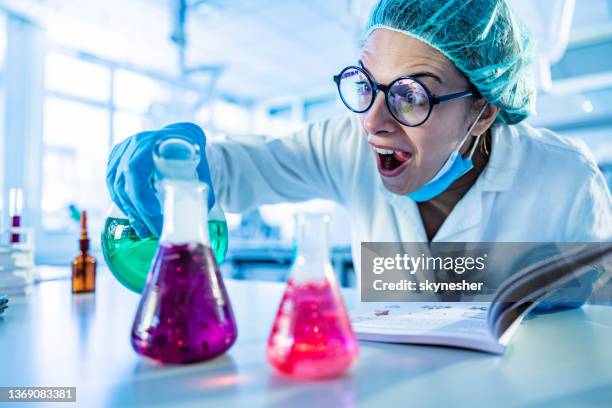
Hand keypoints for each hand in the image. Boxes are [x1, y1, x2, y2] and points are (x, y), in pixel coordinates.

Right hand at [106, 122, 214, 237]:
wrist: (179, 135)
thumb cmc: (192, 149)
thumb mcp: (200, 164)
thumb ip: (202, 187)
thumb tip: (201, 217)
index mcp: (152, 142)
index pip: (135, 170)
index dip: (140, 195)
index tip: (155, 213)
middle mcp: (132, 146)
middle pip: (125, 183)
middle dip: (138, 211)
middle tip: (154, 230)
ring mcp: (121, 153)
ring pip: (116, 187)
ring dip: (130, 212)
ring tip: (144, 230)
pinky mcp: (116, 161)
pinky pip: (113, 186)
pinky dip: (123, 204)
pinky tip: (134, 218)